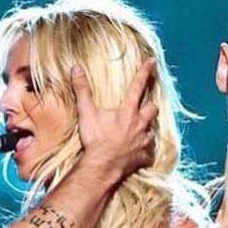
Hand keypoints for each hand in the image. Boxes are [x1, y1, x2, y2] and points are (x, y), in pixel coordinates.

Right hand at [72, 59, 157, 180]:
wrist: (102, 166)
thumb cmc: (95, 139)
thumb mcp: (86, 112)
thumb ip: (82, 90)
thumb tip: (75, 68)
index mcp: (128, 111)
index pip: (138, 86)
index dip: (145, 72)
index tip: (152, 62)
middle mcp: (140, 124)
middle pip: (152, 109)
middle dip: (150, 106)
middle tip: (145, 107)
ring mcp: (144, 141)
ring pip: (152, 130)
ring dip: (147, 129)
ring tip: (139, 131)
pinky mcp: (144, 157)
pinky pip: (148, 152)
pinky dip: (144, 151)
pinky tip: (137, 153)